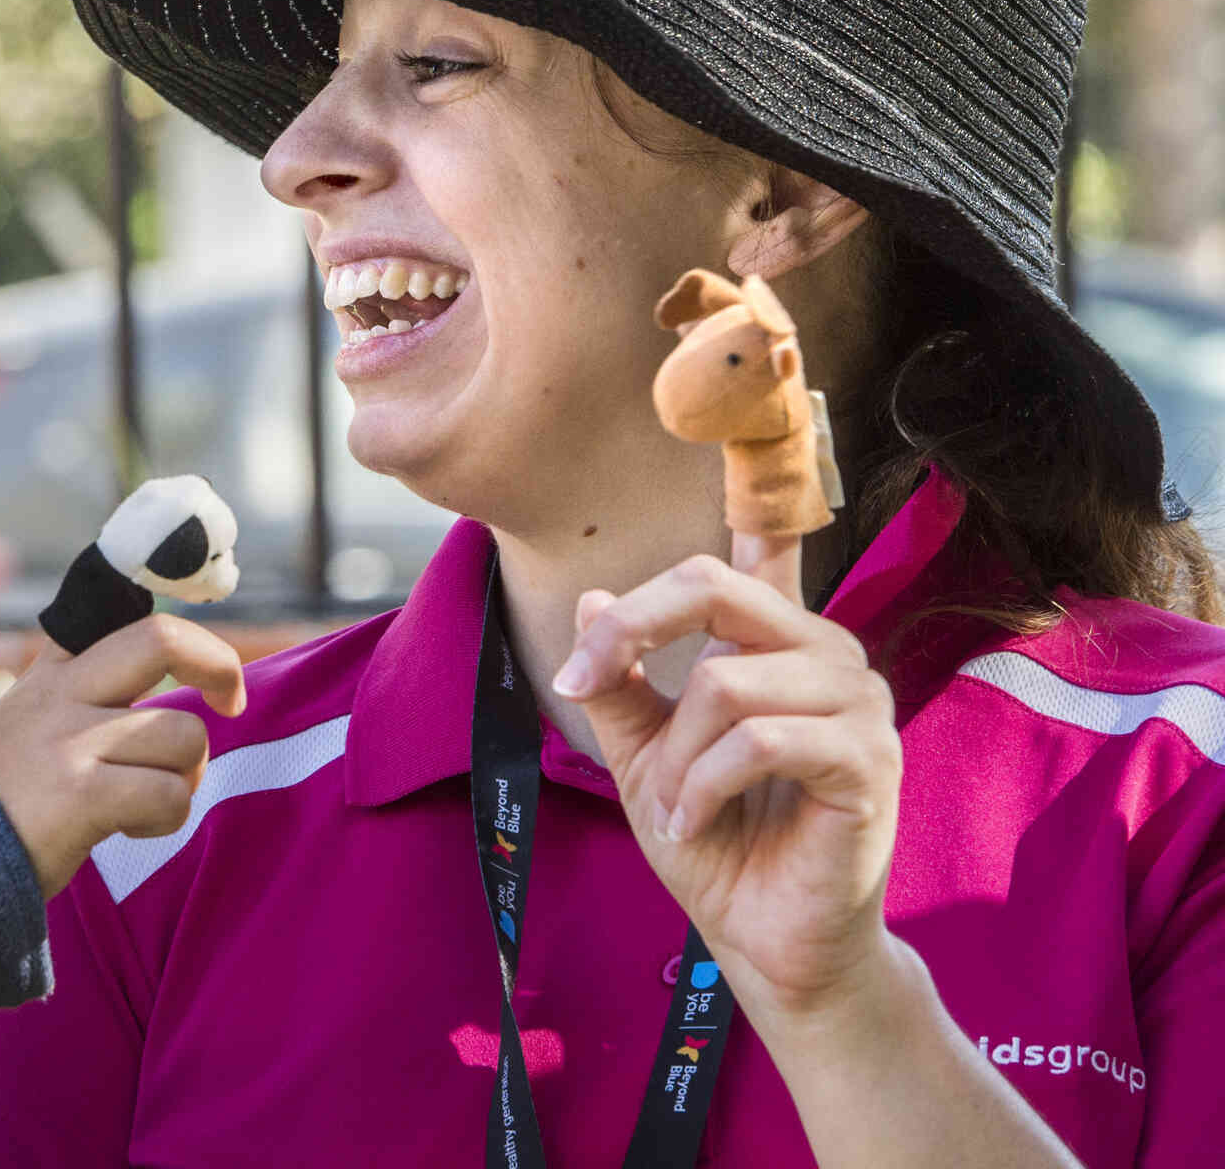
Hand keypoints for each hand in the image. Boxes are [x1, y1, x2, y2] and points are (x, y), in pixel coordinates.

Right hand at [0, 614, 245, 898]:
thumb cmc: (4, 794)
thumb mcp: (30, 715)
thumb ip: (83, 686)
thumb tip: (168, 662)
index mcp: (55, 668)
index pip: (122, 608)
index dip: (187, 626)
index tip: (212, 668)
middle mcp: (63, 692)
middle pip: (162, 640)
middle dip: (218, 665)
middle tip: (230, 703)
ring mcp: (70, 741)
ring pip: (184, 735)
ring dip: (186, 777)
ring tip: (147, 798)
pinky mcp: (81, 795)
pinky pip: (169, 795)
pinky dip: (167, 819)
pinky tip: (130, 828)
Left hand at [551, 553, 902, 1020]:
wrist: (765, 938)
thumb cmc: (715, 840)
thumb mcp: (641, 753)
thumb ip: (618, 680)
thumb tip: (589, 598)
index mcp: (777, 637)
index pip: (760, 541)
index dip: (725, 506)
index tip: (625, 589)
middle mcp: (826, 651)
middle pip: (712, 586)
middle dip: (627, 634)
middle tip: (576, 687)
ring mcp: (857, 701)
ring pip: (725, 682)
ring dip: (673, 755)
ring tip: (670, 807)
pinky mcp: (868, 758)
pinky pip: (759, 741)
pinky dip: (703, 785)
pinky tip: (691, 822)